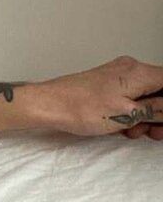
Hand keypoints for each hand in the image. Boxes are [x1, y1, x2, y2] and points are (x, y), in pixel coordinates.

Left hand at [36, 56, 162, 139]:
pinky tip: (122, 128)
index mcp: (139, 72)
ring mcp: (118, 77)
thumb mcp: (130, 114)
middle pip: (160, 91)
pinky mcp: (108, 85)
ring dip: (145, 118)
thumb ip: (159, 109)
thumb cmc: (82, 108)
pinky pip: (131, 99)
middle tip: (154, 132)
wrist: (50, 105)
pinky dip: (131, 114)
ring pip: (146, 98)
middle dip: (160, 115)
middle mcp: (131, 69)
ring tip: (132, 131)